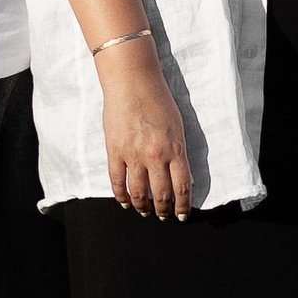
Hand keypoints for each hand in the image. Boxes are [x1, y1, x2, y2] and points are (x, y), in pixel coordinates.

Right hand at [99, 39, 191, 219]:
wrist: (132, 82)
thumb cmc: (158, 100)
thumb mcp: (177, 127)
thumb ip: (178, 152)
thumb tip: (180, 176)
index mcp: (175, 149)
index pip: (182, 188)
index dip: (182, 206)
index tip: (182, 215)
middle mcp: (156, 156)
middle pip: (161, 195)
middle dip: (163, 210)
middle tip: (163, 216)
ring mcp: (133, 155)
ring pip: (138, 193)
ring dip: (143, 207)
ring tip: (144, 211)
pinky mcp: (115, 151)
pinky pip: (117, 181)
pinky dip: (121, 195)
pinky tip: (125, 201)